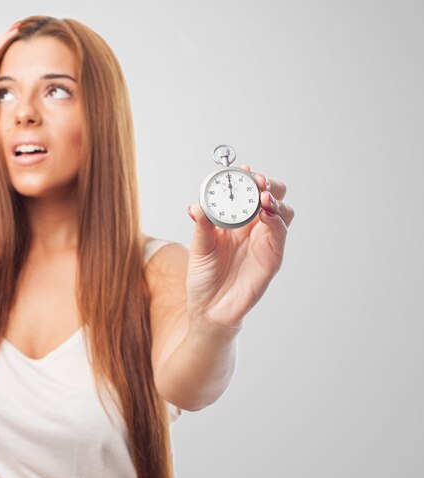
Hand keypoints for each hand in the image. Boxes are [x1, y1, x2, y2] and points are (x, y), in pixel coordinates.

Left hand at [186, 165, 294, 330]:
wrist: (208, 308)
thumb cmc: (204, 277)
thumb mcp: (198, 248)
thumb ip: (201, 226)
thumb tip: (194, 206)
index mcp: (235, 221)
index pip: (248, 192)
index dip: (248, 179)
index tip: (243, 169)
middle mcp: (253, 228)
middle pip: (273, 197)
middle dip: (269, 184)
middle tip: (259, 180)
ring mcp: (264, 242)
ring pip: (282, 213)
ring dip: (276, 200)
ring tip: (264, 196)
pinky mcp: (272, 258)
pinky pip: (279, 235)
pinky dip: (276, 222)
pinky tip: (266, 215)